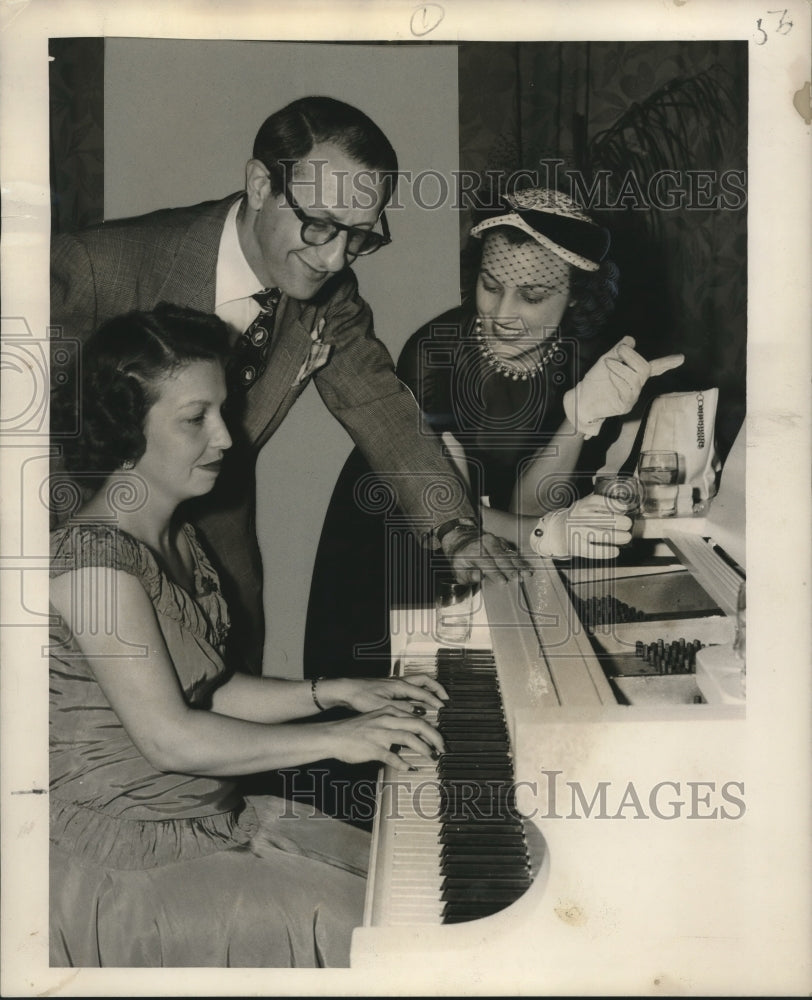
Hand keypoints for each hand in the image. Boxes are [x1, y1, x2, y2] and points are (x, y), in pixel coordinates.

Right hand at [326, 706, 444, 770]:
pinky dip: (403, 762)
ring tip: (431, 757)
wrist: (333, 735)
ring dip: (423, 748)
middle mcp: (387, 720)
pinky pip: (392, 756)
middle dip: (434, 737)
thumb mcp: (377, 719)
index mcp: (389, 712)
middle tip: (443, 748)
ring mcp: (380, 734)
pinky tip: (410, 768)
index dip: (432, 728)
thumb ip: (394, 723)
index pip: (417, 717)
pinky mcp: (373, 748)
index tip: (440, 739)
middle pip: (418, 724)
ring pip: (408, 737)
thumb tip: (412, 732)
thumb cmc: (355, 729)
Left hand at [331, 674, 447, 715]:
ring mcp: (395, 683)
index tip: (443, 708)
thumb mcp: (382, 706)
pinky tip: (418, 702)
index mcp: (399, 685)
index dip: (434, 700)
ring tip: (436, 699)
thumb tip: (418, 712)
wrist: (347, 690)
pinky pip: (411, 687)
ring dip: (429, 689)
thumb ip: (401, 709)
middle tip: (446, 698)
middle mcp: (399, 682)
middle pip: (424, 680)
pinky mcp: (390, 687)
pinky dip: (419, 692)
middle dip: (437, 688)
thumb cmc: (361, 697)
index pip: (422, 692)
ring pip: (418, 682)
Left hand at [441, 525, 529, 584]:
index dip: (495, 573)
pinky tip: (527, 568)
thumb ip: (468, 575)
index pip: (486, 563)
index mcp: (473, 550)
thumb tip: (478, 577)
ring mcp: (495, 541)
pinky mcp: (502, 542)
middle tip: (520, 578)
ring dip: (519, 565)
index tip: (503, 582)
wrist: (462, 542)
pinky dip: (520, 561)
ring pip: (509, 554)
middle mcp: (485, 543)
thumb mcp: (458, 570)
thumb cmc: (461, 560)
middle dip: (511, 569)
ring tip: (528, 573)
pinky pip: (512, 552)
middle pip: (500, 557)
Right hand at [528, 493, 632, 559]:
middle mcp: (579, 518)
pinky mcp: (577, 546)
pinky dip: (606, 551)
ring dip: (617, 536)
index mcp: (582, 505)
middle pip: (603, 519)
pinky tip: (615, 551)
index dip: (612, 504)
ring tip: (626, 537)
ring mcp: (578, 532)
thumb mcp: (585, 505)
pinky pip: (593, 550)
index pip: (597, 501)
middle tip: (627, 524)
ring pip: (601, 534)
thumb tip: (623, 506)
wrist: (556, 531)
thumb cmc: (576, 518)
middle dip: (619, 522)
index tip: (623, 507)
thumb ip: (601, 504)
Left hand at [563, 336, 683, 438]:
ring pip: (636, 378)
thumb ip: (618, 350)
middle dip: (632, 356)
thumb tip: (631, 339)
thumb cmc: (595, 380)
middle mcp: (636, 385)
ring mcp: (632, 396)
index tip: (681, 358)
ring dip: (620, 367)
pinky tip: (609, 378)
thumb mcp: (606, 360)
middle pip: (645, 368)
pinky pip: (627, 390)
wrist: (581, 398)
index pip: (655, 367)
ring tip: (608, 364)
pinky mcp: (624, 405)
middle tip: (618, 352)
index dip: (667, 363)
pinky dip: (617, 379)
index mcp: (634, 374)